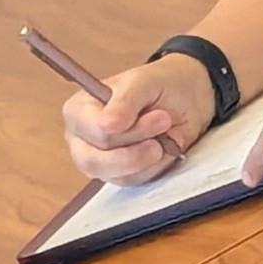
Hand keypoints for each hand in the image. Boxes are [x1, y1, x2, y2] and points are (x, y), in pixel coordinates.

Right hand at [61, 57, 213, 186]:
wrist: (184, 99)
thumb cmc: (157, 85)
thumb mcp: (143, 83)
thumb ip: (124, 102)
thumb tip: (106, 125)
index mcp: (78, 111)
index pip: (91, 130)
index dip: (121, 130)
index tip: (157, 116)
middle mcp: (82, 140)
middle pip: (95, 161)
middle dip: (135, 149)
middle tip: (164, 123)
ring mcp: (100, 162)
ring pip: (119, 175)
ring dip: (149, 156)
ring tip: (166, 130)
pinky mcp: (120, 177)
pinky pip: (136, 181)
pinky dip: (156, 165)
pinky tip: (163, 144)